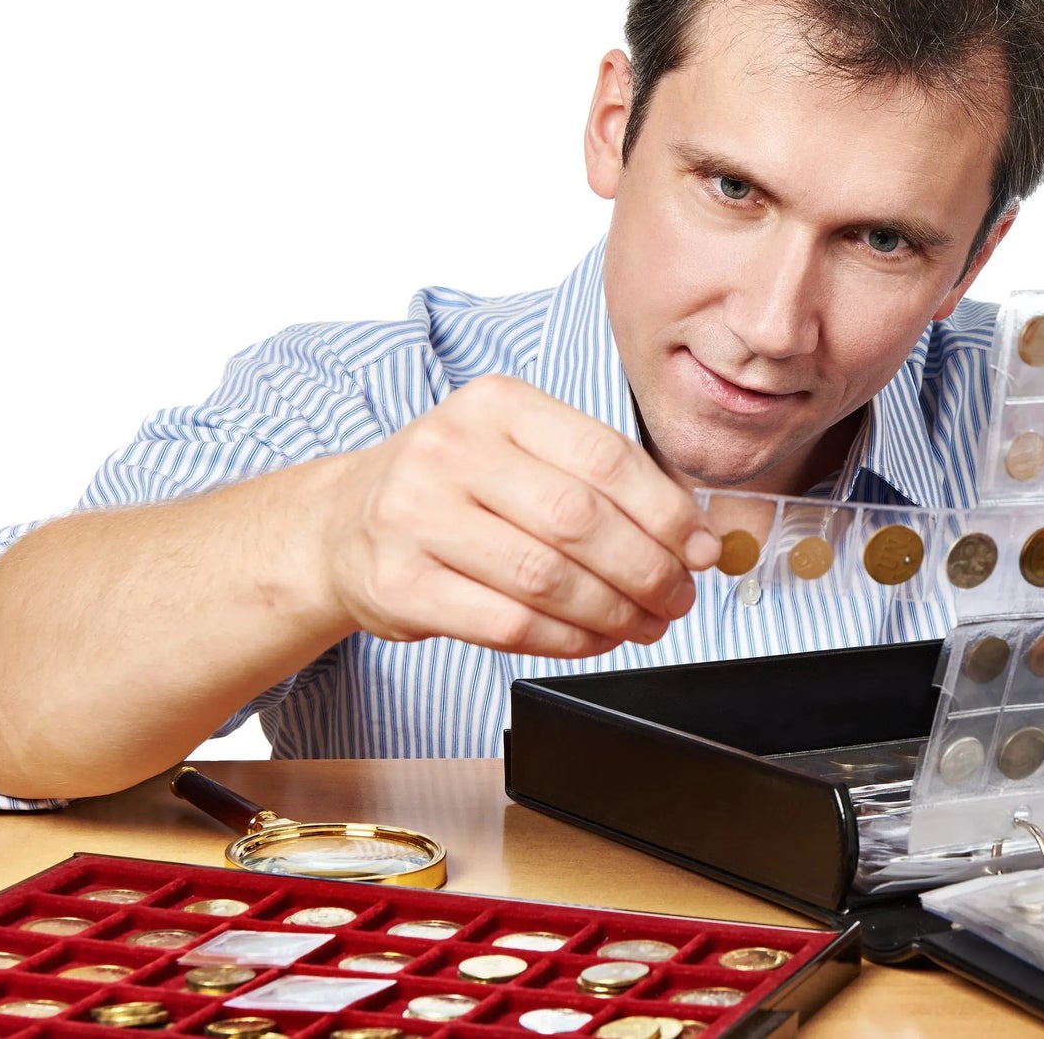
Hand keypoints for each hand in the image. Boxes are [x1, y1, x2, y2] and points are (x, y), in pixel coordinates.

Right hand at [321, 375, 719, 657]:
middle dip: (647, 569)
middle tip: (678, 597)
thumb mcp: (519, 452)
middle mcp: (449, 449)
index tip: (701, 550)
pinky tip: (593, 639)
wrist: (341, 525)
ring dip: (613, 612)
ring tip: (644, 623)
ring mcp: (415, 515)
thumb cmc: (452, 489)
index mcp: (496, 403)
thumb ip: (603, 482)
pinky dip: (567, 641)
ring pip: (545, 577)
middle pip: (579, 520)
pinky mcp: (399, 584)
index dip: (667, 512)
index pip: (605, 457)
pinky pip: (507, 623)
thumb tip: (699, 538)